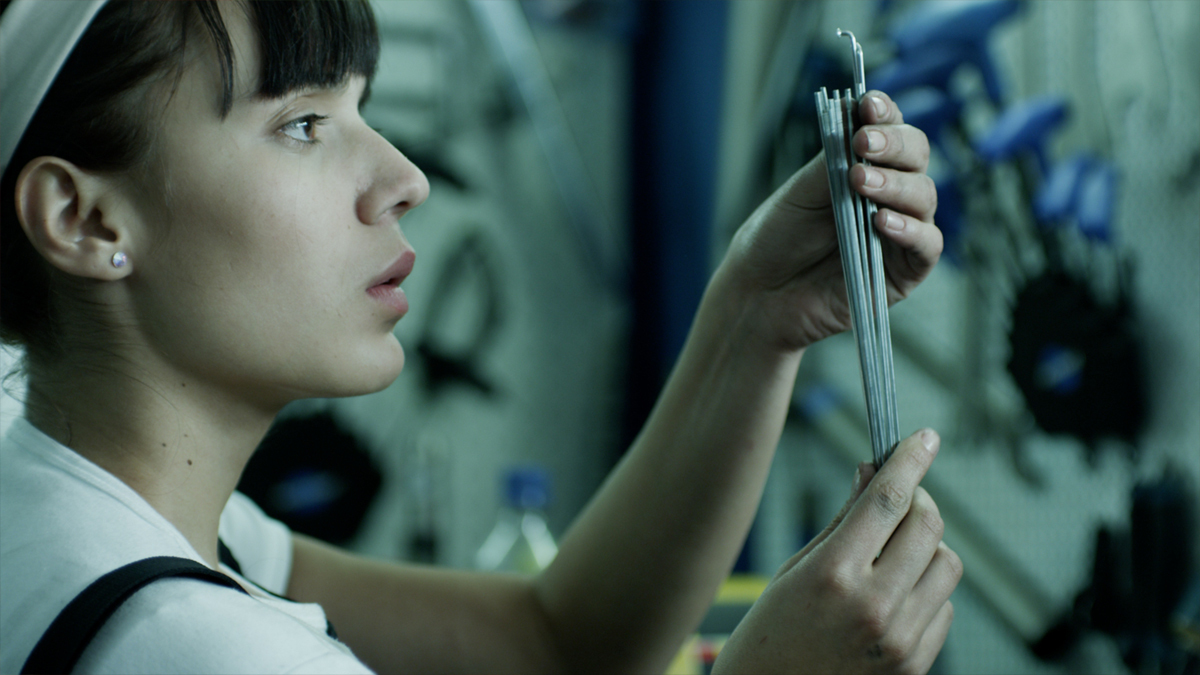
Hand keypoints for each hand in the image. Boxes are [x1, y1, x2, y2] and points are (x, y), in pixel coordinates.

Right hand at [713, 429, 961, 674]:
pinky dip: (926, 589)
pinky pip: (944, 607)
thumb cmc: (770, 635)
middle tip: (900, 496)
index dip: (910, 460)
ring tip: (893, 553)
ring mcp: (900, 641)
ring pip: (947, 564)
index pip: (888, 500)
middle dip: (919, 499)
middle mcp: (873, 607)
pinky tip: (893, 595)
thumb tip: (871, 473)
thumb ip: (842, 522)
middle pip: (927, 526)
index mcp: (833, 576)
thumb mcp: (795, 569)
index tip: (924, 438)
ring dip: (927, 546)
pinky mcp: (916, 665)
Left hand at [719, 91, 941, 351]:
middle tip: (862, 146)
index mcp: (865, 166)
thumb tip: (854, 111)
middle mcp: (889, 194)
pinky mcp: (904, 271)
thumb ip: (833, 158)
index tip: (868, 106)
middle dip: (894, 145)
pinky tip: (882, 222)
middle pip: (917, 156)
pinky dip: (910, 230)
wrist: (760, 291)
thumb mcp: (800, 190)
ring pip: (924, 196)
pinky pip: (926, 245)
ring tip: (861, 184)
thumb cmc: (777, 238)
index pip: (890, 130)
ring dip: (896, 185)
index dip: (885, 114)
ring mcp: (900, 231)